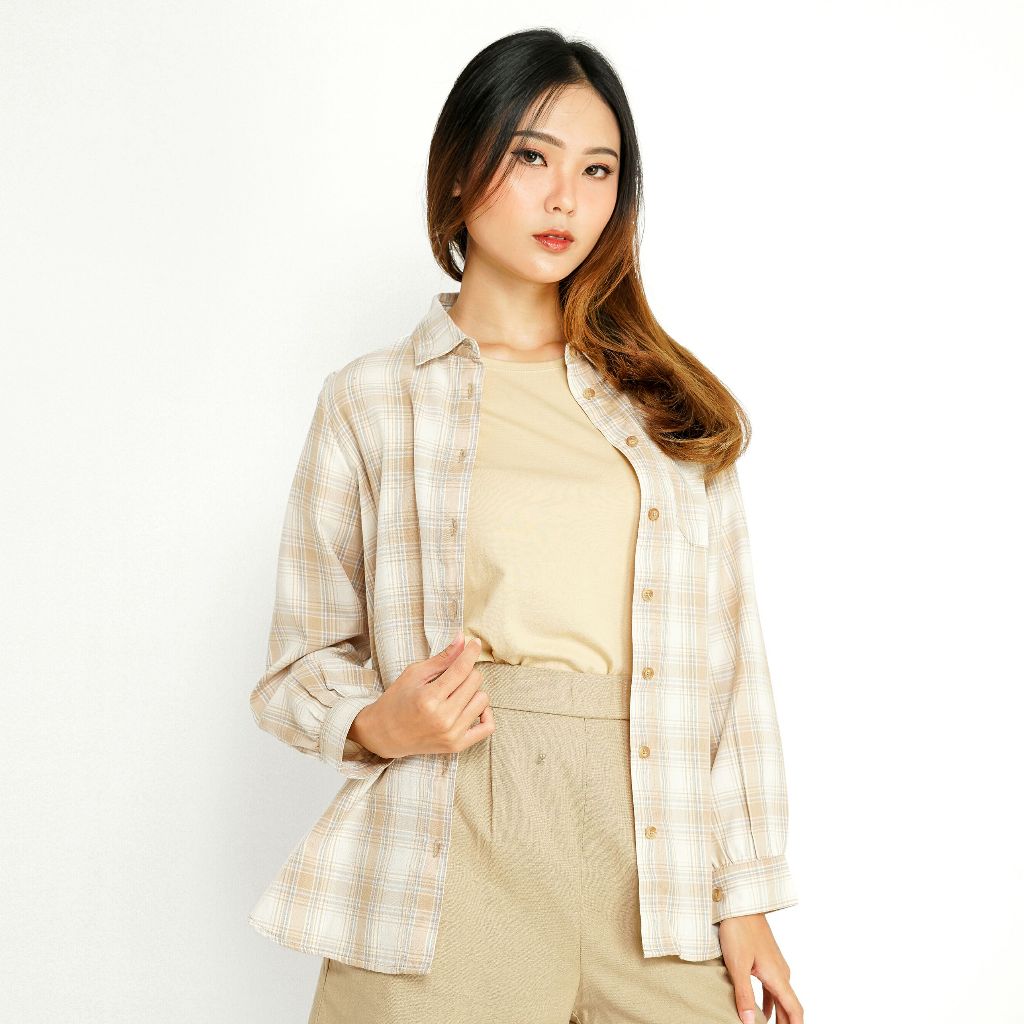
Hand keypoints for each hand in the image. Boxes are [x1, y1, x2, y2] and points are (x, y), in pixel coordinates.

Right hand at [354, 632, 494, 758]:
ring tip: (457, 692)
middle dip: (467, 671)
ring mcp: (451, 734)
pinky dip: (485, 713)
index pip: (461, 668)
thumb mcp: (414, 674)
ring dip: (473, 691)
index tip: (475, 643)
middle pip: (474, 681)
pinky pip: (487, 726)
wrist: (384, 735)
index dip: (471, 652)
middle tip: (453, 674)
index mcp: (429, 698)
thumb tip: (463, 639)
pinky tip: (472, 706)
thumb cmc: (397, 701)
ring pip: (483, 700)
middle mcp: (442, 718)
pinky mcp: (457, 745)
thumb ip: (442, 658)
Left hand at [719, 913, 802, 1023]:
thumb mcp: (737, 965)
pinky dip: (770, 1003)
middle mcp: (781, 973)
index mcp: (778, 976)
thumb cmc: (738, 930)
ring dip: (779, 1016)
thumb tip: (749, 1023)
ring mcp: (774, 966)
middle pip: (789, 1007)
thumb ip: (744, 995)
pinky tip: (761, 1011)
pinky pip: (772, 988)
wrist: (739, 903)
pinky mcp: (766, 960)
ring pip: (781, 998)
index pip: (794, 1010)